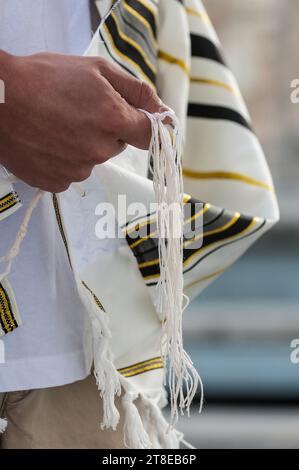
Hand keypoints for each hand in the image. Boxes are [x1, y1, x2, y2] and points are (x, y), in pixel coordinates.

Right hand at [0, 51, 166, 191]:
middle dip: (106, 130)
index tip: (142, 124)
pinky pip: (71, 172)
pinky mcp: (57, 182)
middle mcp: (99, 151)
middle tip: (78, 111)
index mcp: (114, 121)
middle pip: (117, 145)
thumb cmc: (43, 79)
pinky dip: (64, 159)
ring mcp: (77, 170)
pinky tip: (48, 141)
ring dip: (82, 145)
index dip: (147, 128)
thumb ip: (136, 91)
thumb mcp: (96, 70)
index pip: (151, 137)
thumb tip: (162, 111)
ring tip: (57, 124)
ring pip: (93, 159)